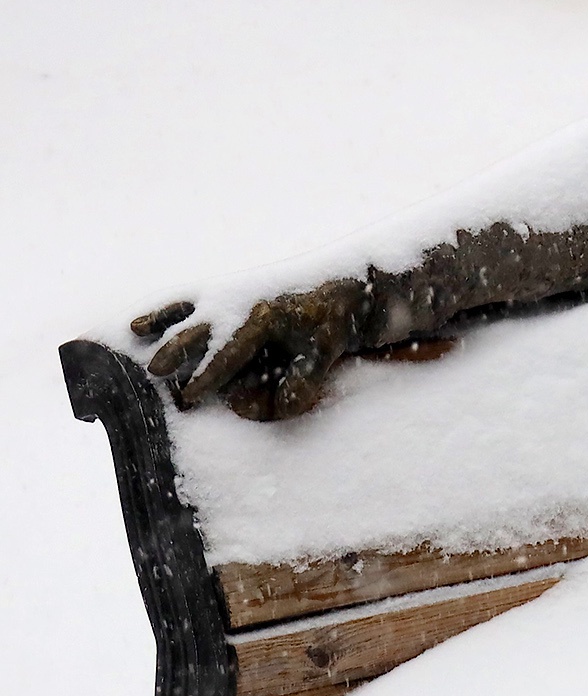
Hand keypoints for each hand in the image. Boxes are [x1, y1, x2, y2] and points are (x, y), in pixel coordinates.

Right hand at [144, 280, 370, 420]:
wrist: (344, 287)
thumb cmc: (332, 324)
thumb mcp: (326, 353)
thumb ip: (303, 382)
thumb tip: (278, 408)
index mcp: (265, 317)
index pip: (230, 350)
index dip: (209, 375)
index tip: (189, 395)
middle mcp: (242, 303)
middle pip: (202, 328)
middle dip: (178, 351)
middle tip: (155, 374)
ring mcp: (232, 294)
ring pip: (189, 311)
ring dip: (162, 326)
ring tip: (134, 338)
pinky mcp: (228, 293)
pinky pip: (190, 302)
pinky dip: (164, 313)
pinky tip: (137, 326)